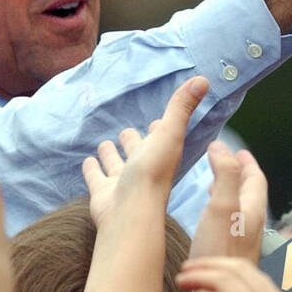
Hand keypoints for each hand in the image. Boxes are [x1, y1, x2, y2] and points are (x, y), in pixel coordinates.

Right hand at [82, 76, 209, 229]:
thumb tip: (204, 79)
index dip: (160, 129)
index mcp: (162, 155)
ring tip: (104, 143)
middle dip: (133, 141)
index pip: (162, 138)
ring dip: (111, 155)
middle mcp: (144, 169)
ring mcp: (123, 183)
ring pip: (116, 165)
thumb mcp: (168, 133)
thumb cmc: (152, 173)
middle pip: (137, 151)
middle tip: (127, 132)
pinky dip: (92, 170)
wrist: (129, 212)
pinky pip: (96, 178)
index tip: (157, 121)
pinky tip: (87, 161)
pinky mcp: (103, 193)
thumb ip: (180, 108)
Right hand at [185, 140, 268, 263]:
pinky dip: (218, 213)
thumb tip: (222, 148)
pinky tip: (205, 221)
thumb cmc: (220, 256)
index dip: (246, 162)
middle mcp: (250, 226)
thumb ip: (224, 176)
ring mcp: (241, 243)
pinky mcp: (229, 256)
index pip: (255, 179)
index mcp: (252, 211)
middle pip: (248, 193)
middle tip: (226, 163)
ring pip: (237, 209)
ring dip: (226, 193)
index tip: (238, 151)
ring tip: (212, 185)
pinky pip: (226, 225)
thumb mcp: (222, 206)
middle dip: (237, 175)